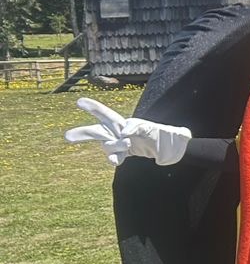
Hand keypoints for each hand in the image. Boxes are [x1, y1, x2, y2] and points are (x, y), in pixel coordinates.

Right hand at [65, 97, 191, 165]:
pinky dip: (114, 158)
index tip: (79, 101)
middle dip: (82, 133)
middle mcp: (117, 132)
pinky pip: (114, 157)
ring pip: (107, 146)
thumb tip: (122, 132)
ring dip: (115, 146)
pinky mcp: (125, 154)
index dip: (92, 108)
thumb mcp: (149, 128)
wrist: (169, 147)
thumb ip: (136, 126)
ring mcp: (119, 143)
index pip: (105, 114)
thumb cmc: (159, 133)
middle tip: (67, 136)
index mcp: (122, 122)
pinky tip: (117, 161)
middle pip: (96, 132)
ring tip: (128, 144)